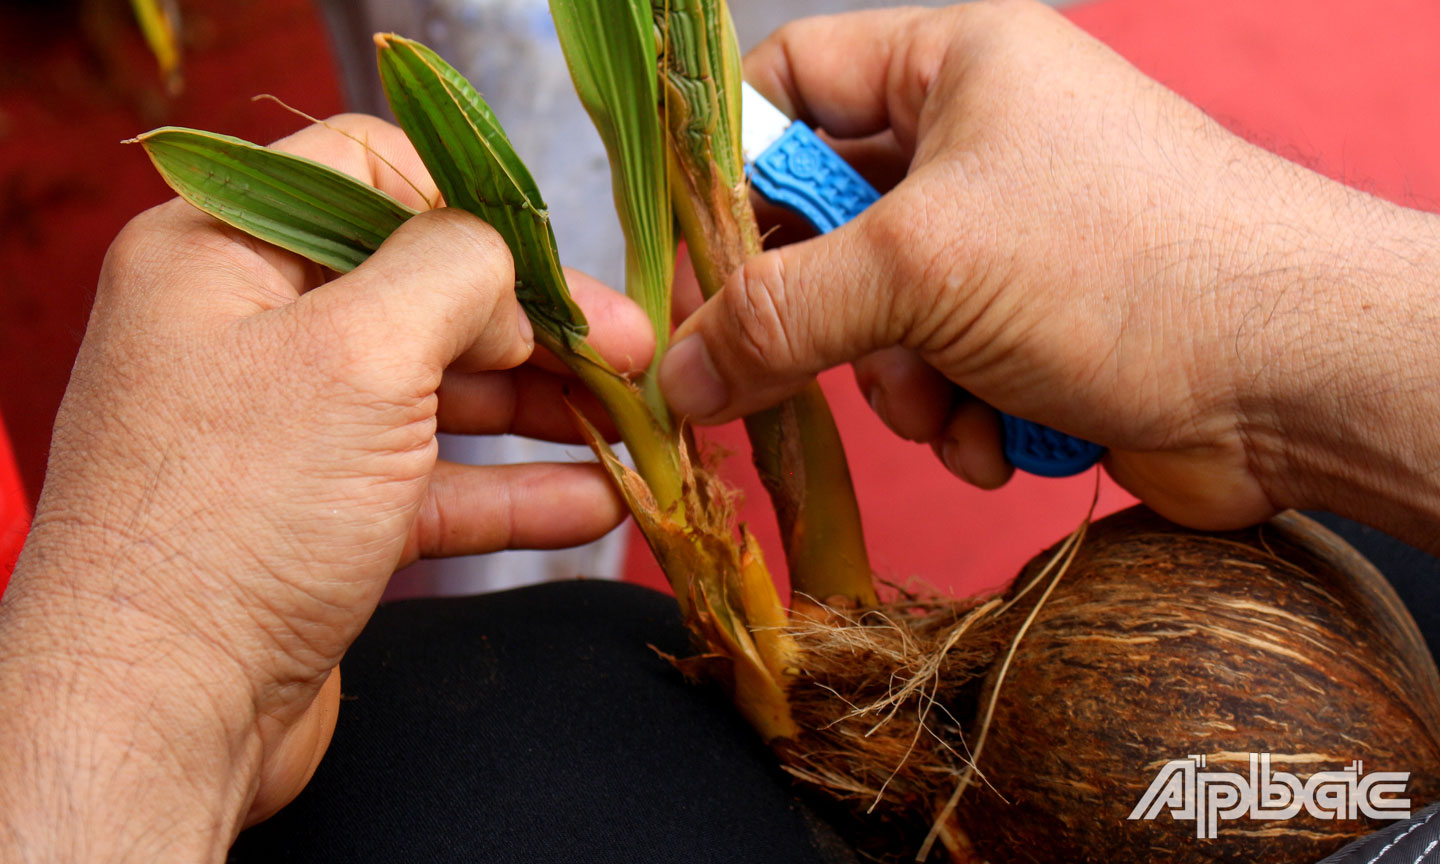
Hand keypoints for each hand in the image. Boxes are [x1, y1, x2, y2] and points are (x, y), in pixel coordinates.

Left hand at [0, 115, 654, 859]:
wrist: (156, 716)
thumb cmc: (233, 518)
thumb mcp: (359, 353)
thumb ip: (453, 271)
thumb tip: (504, 262)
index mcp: (221, 252)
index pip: (367, 173)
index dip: (470, 207)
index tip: (555, 260)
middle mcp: (249, 330)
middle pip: (422, 291)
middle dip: (537, 325)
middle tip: (635, 352)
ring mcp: (289, 430)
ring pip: (439, 392)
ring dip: (543, 410)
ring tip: (638, 425)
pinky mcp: (322, 518)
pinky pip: (435, 482)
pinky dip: (513, 489)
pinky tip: (595, 501)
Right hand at [659, 0, 1439, 541]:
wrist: (1296, 378)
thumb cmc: (1121, 264)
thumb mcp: (921, 267)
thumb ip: (777, 315)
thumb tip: (676, 376)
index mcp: (951, 66)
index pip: (789, 85)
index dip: (725, 169)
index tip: (686, 262)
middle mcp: (977, 144)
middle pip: (820, 223)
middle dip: (815, 310)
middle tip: (771, 370)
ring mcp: (1007, 244)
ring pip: (872, 319)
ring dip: (895, 380)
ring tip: (948, 399)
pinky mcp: (1032, 335)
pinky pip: (936, 376)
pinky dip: (954, 416)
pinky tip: (1002, 433)